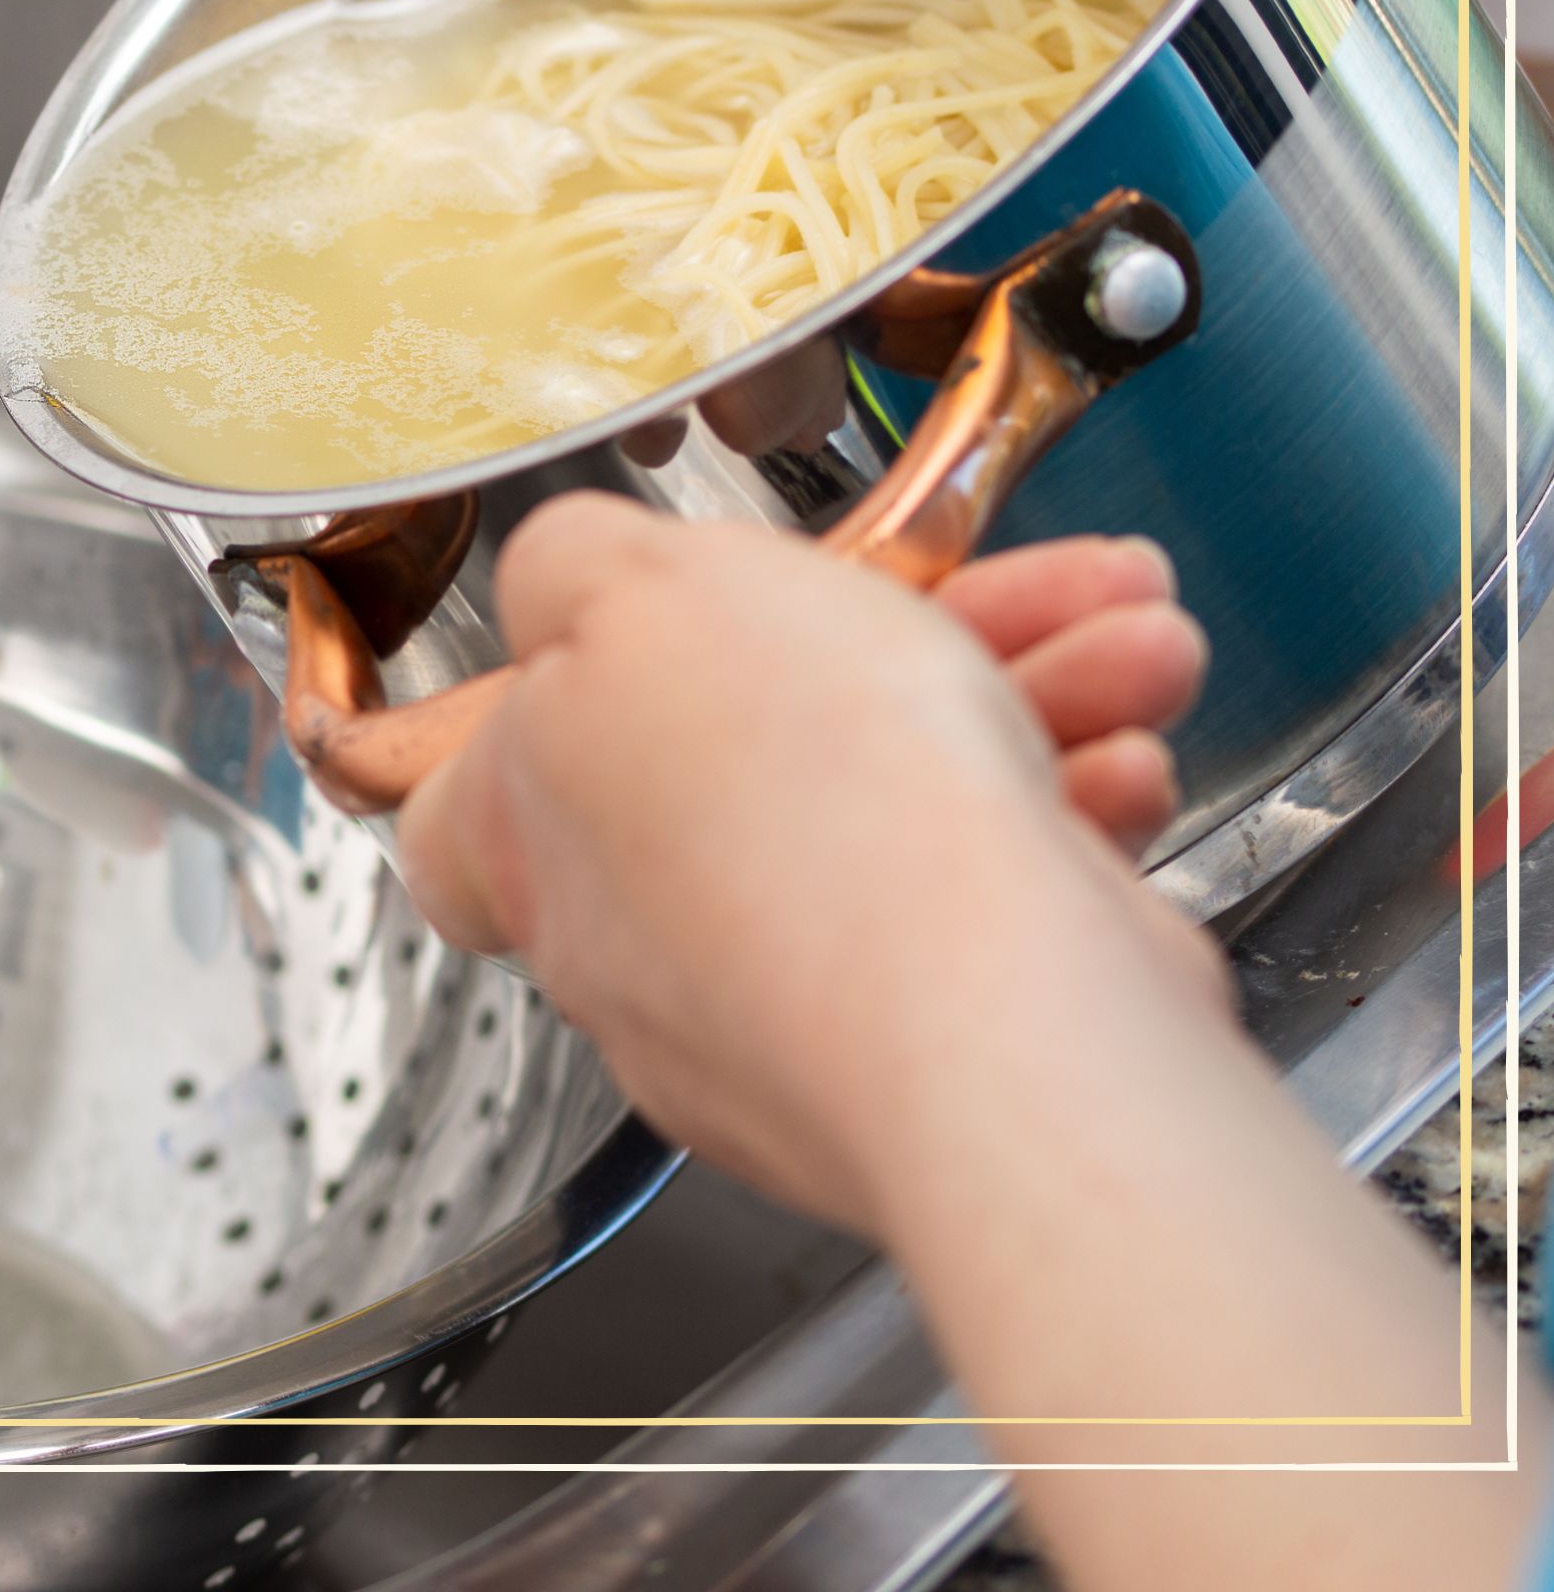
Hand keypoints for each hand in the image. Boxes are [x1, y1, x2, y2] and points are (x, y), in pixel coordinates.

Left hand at [397, 494, 1227, 1234]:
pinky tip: (1123, 760)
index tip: (639, 642)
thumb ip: (571, 563)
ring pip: (897, 810)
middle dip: (900, 642)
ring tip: (1132, 645)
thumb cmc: (809, 818)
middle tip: (1000, 589)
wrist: (999, 1025)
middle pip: (747, 748)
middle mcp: (641, 942)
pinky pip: (990, 903)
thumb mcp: (639, 586)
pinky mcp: (930, 1049)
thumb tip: (560, 578)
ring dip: (1026, 700)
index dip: (557, 701)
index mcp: (531, 838)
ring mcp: (788, 1007)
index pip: (481, 790)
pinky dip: (1062, 816)